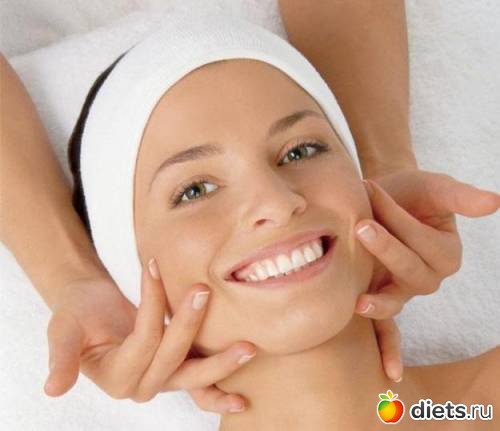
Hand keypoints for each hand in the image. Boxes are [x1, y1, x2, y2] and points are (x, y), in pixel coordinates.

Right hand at [44, 259, 255, 413]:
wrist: (91, 308)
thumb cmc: (77, 313)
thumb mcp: (64, 329)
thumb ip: (62, 356)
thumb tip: (52, 389)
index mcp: (114, 377)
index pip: (143, 340)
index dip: (149, 304)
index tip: (153, 265)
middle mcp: (140, 385)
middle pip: (172, 360)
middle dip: (189, 325)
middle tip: (205, 293)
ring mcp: (161, 379)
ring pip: (193, 376)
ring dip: (220, 365)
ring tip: (248, 348)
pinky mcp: (175, 369)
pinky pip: (198, 385)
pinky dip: (218, 392)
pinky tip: (241, 399)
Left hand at [353, 169, 498, 381]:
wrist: (378, 199)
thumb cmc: (408, 193)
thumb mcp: (432, 188)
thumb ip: (459, 197)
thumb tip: (495, 202)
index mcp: (446, 254)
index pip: (425, 243)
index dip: (399, 219)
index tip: (371, 189)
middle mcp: (429, 278)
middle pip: (411, 271)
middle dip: (386, 248)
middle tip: (362, 225)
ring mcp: (404, 292)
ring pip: (397, 301)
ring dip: (381, 303)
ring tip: (360, 302)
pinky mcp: (381, 297)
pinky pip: (387, 328)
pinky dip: (388, 347)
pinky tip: (389, 370)